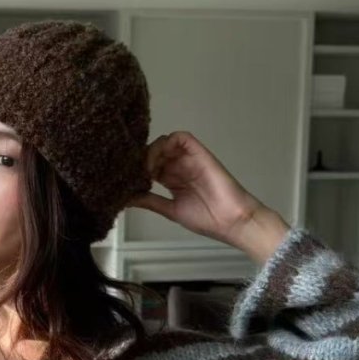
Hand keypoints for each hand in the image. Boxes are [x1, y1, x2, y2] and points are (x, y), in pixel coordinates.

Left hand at [123, 131, 266, 243]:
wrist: (231, 221)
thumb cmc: (207, 219)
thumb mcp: (171, 210)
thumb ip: (150, 201)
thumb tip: (127, 199)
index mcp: (173, 180)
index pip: (150, 166)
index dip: (137, 168)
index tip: (127, 179)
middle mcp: (179, 167)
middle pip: (154, 152)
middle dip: (141, 159)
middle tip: (134, 173)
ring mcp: (189, 159)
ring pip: (164, 142)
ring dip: (151, 152)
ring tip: (146, 170)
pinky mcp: (199, 153)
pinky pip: (181, 137)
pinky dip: (165, 144)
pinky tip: (157, 162)